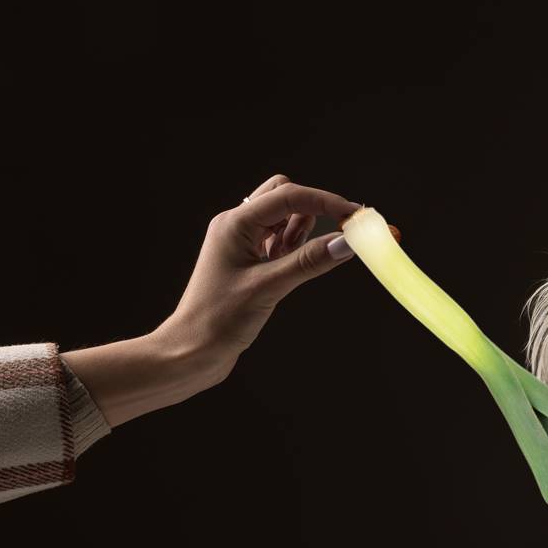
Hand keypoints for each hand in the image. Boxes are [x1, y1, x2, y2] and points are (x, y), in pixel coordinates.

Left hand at [162, 174, 361, 380]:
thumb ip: (309, 262)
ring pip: (283, 217)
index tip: (355, 215)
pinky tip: (293, 268)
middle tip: (335, 234)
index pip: (288, 196)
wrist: (192, 352)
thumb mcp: (268, 288)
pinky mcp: (248, 261)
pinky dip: (295, 248)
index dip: (325, 202)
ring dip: (303, 231)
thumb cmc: (217, 320)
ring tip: (301, 261)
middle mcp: (236, 226)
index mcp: (234, 224)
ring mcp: (241, 243)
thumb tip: (346, 243)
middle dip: (312, 210)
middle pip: (284, 195)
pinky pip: (278, 240)